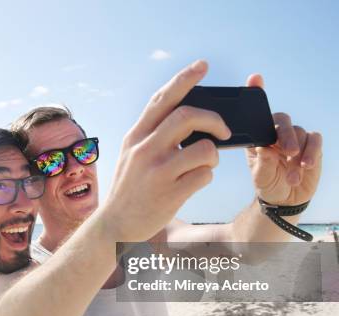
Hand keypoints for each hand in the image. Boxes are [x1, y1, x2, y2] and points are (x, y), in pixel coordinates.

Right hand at [99, 60, 230, 241]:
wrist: (114, 225)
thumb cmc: (129, 188)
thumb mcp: (132, 155)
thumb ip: (152, 135)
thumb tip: (189, 118)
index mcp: (135, 136)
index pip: (162, 99)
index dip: (184, 79)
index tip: (202, 65)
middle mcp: (144, 149)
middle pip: (188, 116)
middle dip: (214, 119)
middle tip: (224, 130)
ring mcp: (157, 172)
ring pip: (204, 148)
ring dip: (213, 154)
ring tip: (205, 164)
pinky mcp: (169, 194)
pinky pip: (204, 175)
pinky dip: (206, 176)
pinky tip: (194, 182)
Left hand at [244, 75, 322, 205]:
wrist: (284, 198)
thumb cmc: (267, 183)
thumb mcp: (260, 176)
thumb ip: (262, 163)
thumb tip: (267, 149)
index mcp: (259, 136)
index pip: (257, 112)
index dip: (257, 92)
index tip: (255, 78)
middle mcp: (277, 132)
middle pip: (282, 121)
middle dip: (285, 135)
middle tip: (287, 151)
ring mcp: (295, 137)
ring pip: (299, 133)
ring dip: (297, 154)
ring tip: (292, 176)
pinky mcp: (312, 145)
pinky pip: (314, 141)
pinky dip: (311, 152)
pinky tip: (306, 165)